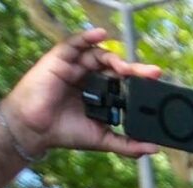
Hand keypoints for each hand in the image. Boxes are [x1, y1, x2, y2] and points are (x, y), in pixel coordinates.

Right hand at [2, 30, 161, 160]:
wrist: (35, 130)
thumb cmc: (65, 132)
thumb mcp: (102, 140)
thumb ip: (128, 145)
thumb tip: (154, 149)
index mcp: (101, 94)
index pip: (124, 83)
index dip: (140, 83)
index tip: (157, 86)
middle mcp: (90, 78)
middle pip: (116, 68)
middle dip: (136, 69)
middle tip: (154, 73)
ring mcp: (76, 67)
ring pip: (99, 55)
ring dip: (116, 59)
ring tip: (127, 69)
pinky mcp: (60, 59)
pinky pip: (75, 43)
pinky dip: (87, 36)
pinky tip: (100, 34)